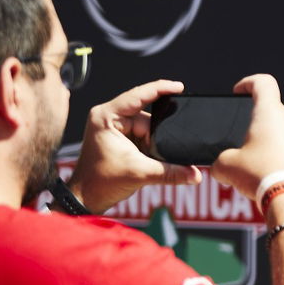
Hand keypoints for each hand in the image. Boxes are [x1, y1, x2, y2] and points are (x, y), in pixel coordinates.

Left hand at [69, 79, 200, 211]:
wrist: (86, 197)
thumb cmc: (100, 182)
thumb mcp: (140, 174)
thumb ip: (171, 172)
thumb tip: (196, 174)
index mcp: (106, 116)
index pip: (138, 95)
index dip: (161, 89)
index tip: (180, 87)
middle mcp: (110, 117)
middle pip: (148, 117)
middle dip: (159, 134)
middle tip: (154, 153)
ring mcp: (116, 126)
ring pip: (149, 128)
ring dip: (155, 143)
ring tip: (146, 159)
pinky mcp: (122, 137)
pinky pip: (146, 136)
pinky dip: (152, 146)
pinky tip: (149, 158)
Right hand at [210, 74, 283, 201]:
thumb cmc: (259, 175)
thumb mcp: (225, 166)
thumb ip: (219, 160)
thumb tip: (221, 167)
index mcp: (271, 112)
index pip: (263, 82)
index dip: (248, 83)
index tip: (239, 92)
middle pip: (271, 110)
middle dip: (253, 121)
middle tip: (239, 136)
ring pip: (280, 131)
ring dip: (265, 140)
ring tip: (249, 160)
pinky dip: (275, 155)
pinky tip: (262, 172)